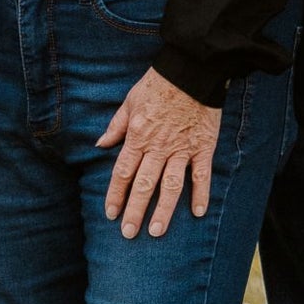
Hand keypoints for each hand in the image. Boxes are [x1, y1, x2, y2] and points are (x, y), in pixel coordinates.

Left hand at [96, 69, 221, 237]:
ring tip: (157, 232)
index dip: (116, 194)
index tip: (110, 213)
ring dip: (163, 210)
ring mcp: (182, 148)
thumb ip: (116, 126)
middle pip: (144, 184)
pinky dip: (201, 193)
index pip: (123, 172)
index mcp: (138, 136)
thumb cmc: (157, 84)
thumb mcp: (130, 101)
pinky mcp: (203, 146)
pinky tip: (198, 212)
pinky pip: (202, 174)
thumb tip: (100, 145)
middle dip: (135, 211)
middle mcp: (158, 147)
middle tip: (129, 234)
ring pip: (171, 185)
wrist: (191, 70)